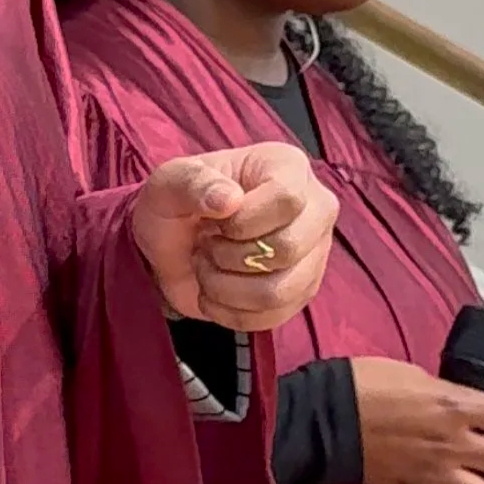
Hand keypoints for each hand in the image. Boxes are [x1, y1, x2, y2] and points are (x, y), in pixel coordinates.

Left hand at [132, 143, 337, 332]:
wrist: (174, 245)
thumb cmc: (176, 203)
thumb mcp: (169, 184)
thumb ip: (193, 183)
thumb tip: (229, 201)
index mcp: (288, 167)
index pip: (287, 198)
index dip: (243, 221)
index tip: (214, 221)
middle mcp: (315, 208)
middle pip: (289, 248)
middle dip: (231, 257)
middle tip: (208, 246)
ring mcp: (314, 253)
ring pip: (281, 291)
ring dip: (227, 288)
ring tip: (209, 268)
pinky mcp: (302, 291)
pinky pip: (274, 317)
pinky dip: (231, 312)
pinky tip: (216, 293)